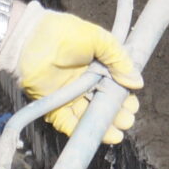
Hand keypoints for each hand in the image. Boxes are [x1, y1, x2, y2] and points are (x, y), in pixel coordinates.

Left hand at [0, 4, 143, 143]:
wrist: (32, 38)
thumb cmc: (65, 33)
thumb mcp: (99, 40)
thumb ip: (119, 59)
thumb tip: (137, 82)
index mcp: (98, 68)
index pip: (116, 88)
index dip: (125, 98)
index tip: (132, 105)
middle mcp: (85, 84)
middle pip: (104, 105)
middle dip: (117, 115)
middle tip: (126, 121)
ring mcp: (70, 96)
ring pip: (89, 117)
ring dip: (103, 127)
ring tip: (116, 134)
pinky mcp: (54, 105)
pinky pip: (67, 122)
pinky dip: (79, 131)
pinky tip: (93, 134)